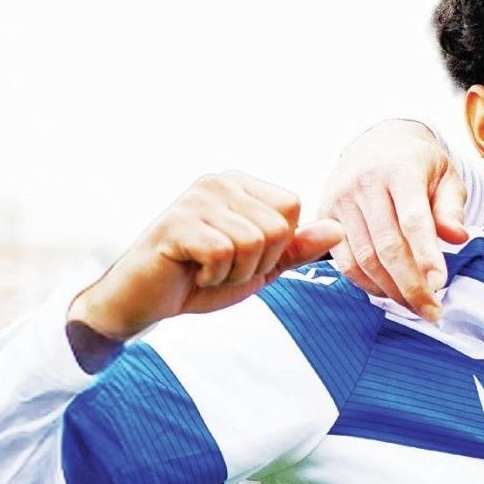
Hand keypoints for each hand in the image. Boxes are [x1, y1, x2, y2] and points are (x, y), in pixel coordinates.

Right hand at [69, 173, 341, 346]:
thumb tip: (337, 229)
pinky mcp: (177, 223)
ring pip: (254, 242)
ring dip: (234, 272)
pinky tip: (191, 272)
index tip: (242, 255)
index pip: (293, 209)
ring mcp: (195, 199)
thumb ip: (297, 248)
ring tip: (205, 269)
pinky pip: (225, 253)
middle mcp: (218, 182)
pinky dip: (214, 276)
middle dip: (257, 262)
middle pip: (278, 227)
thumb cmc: (200, 279)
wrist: (147, 300)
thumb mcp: (261, 266)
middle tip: (221, 266)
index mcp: (240, 185)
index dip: (277, 246)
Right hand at [318, 119, 467, 320]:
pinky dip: (367, 283)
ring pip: (364, 258)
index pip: (413, 220)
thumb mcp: (446, 176)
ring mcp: (340, 200)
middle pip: (387, 247)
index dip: (426, 256)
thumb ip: (452, 208)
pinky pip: (344, 260)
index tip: (441, 285)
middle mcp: (364, 184)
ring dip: (391, 290)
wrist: (377, 142)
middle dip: (411, 286)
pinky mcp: (324, 216)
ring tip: (415, 306)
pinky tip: (389, 292)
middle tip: (433, 311)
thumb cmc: (419, 164)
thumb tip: (458, 237)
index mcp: (399, 169)